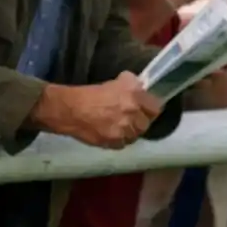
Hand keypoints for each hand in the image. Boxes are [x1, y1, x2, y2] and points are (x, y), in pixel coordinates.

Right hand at [35, 74, 164, 149]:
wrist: (70, 109)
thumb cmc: (91, 93)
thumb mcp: (115, 82)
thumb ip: (131, 85)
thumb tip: (141, 86)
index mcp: (134, 94)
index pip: (156, 107)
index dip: (150, 108)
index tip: (145, 108)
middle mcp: (132, 112)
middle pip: (146, 123)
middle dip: (140, 121)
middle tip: (131, 118)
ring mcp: (124, 130)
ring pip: (136, 135)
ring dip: (130, 132)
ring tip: (121, 127)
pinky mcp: (114, 143)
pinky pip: (124, 144)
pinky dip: (119, 140)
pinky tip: (111, 133)